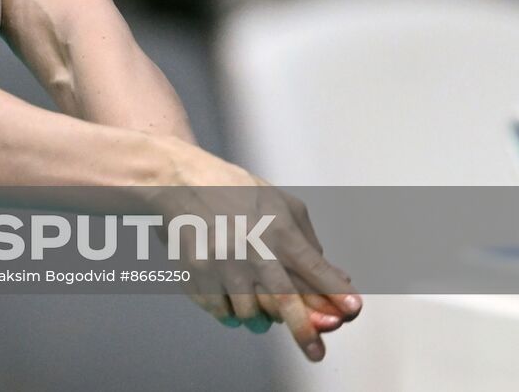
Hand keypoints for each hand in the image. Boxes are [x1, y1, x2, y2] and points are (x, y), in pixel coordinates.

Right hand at [148, 139, 362, 361]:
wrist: (181, 181)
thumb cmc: (236, 190)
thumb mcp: (281, 203)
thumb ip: (307, 240)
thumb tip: (333, 277)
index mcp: (277, 229)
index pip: (314, 268)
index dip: (336, 293)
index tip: (352, 310)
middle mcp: (251, 249)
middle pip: (285, 302)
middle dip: (304, 331)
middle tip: (315, 352)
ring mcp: (222, 263)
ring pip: (250, 313)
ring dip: (260, 319)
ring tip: (259, 311)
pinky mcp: (198, 272)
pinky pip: (220, 310)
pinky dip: (230, 314)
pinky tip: (232, 302)